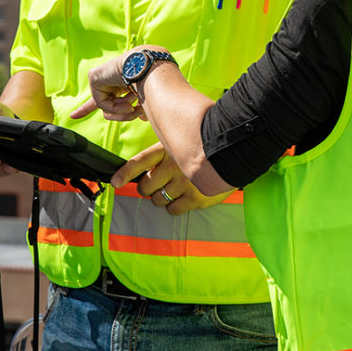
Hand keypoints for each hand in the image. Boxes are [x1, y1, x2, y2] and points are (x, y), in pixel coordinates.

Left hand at [69, 55, 146, 123]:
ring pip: (105, 110)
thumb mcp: (145, 101)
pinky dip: (115, 106)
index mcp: (118, 86)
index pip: (102, 101)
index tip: (72, 116)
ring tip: (135, 100)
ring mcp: (101, 79)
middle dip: (123, 115)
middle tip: (137, 112)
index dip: (86, 109)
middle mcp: (109, 82)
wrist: (151, 68)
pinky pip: (101, 103)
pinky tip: (128, 98)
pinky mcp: (94, 77)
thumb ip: (140, 110)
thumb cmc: (152, 82)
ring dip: (123, 110)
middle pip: (107, 110)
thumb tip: (143, 118)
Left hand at [110, 145, 226, 216]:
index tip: (114, 183)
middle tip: (156, 184)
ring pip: (158, 199)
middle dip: (147, 188)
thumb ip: (165, 150)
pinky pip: (173, 209)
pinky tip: (183, 197)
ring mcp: (185, 182)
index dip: (125, 173)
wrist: (236, 155)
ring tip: (173, 189)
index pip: (140, 162)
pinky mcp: (196, 197)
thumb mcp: (183, 141)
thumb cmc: (205, 148)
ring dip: (161, 197)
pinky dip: (174, 206)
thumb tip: (146, 163)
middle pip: (146, 186)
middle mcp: (174, 166)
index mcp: (168, 149)